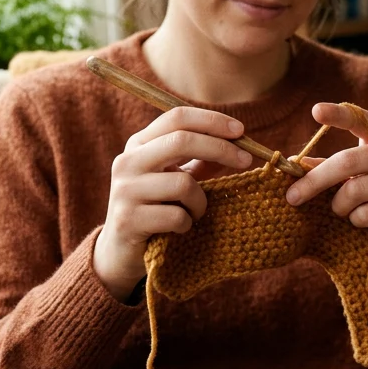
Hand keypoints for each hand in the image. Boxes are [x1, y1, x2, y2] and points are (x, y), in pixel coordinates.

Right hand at [93, 107, 253, 300]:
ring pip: (183, 184)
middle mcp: (127, 162)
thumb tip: (238, 140)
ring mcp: (125, 190)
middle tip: (246, 160)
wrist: (121, 251)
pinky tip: (180, 229)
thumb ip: (201, 159)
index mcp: (138, 144)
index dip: (211, 121)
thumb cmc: (156, 208)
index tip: (241, 131)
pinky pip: (176, 216)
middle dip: (220, 148)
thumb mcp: (177, 178)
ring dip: (201, 202)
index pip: (176, 117)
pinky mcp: (128, 219)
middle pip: (181, 140)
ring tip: (195, 213)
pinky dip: (188, 223)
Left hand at [284, 103, 367, 263]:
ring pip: (356, 190)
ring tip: (340, 210)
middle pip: (348, 161)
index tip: (316, 111)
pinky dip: (355, 219)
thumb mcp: (360, 172)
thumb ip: (331, 165)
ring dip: (338, 205)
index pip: (361, 118)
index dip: (338, 115)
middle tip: (292, 197)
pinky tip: (360, 220)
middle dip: (315, 180)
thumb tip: (294, 163)